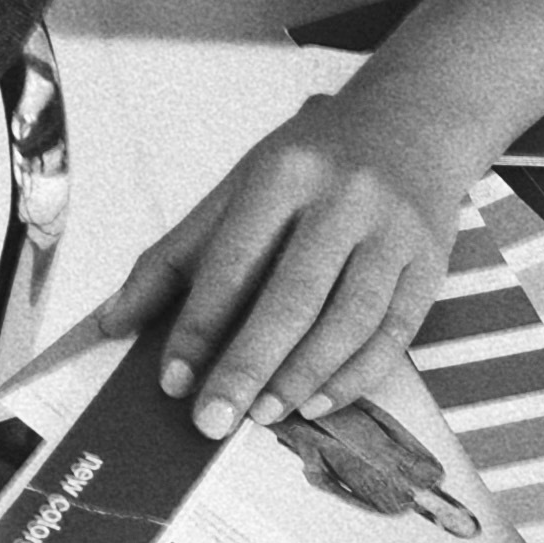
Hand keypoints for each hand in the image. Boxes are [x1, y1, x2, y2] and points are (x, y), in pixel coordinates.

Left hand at [70, 96, 474, 441]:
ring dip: (303, 377)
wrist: (411, 120)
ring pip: (350, 320)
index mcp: (284, 172)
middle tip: (214, 422)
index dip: (200, 327)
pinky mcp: (431, 262)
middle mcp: (345, 197)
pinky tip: (316, 402)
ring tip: (263, 416)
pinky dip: (354, 376)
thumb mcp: (238, 187)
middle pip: (293, 297)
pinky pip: (394, 332)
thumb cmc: (310, 162)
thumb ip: (176, 255)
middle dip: (249, 366)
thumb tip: (111, 322)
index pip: (235, 262)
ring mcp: (395, 230)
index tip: (174, 382)